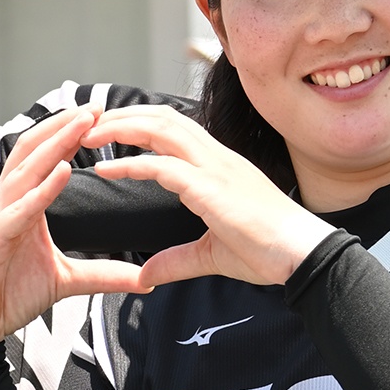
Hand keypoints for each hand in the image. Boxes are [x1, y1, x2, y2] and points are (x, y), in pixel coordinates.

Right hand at [0, 107, 151, 346]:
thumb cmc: (5, 296)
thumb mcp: (65, 281)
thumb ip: (102, 274)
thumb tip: (144, 279)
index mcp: (22, 206)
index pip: (45, 158)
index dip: (69, 134)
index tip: (101, 115)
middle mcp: (5, 204)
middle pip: (33, 152)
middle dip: (63, 126)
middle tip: (96, 106)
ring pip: (24, 171)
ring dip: (54, 144)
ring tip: (83, 123)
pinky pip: (16, 211)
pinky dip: (40, 190)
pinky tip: (62, 172)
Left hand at [83, 105, 335, 286]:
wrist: (302, 256)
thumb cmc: (269, 252)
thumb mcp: (213, 255)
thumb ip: (178, 259)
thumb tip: (148, 274)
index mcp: (219, 166)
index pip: (174, 128)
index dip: (139, 122)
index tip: (108, 130)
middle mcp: (217, 158)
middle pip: (163, 117)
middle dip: (123, 115)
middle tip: (87, 124)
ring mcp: (216, 169)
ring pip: (161, 130)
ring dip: (121, 129)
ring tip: (88, 136)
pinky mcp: (212, 189)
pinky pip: (164, 167)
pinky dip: (131, 164)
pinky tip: (106, 169)